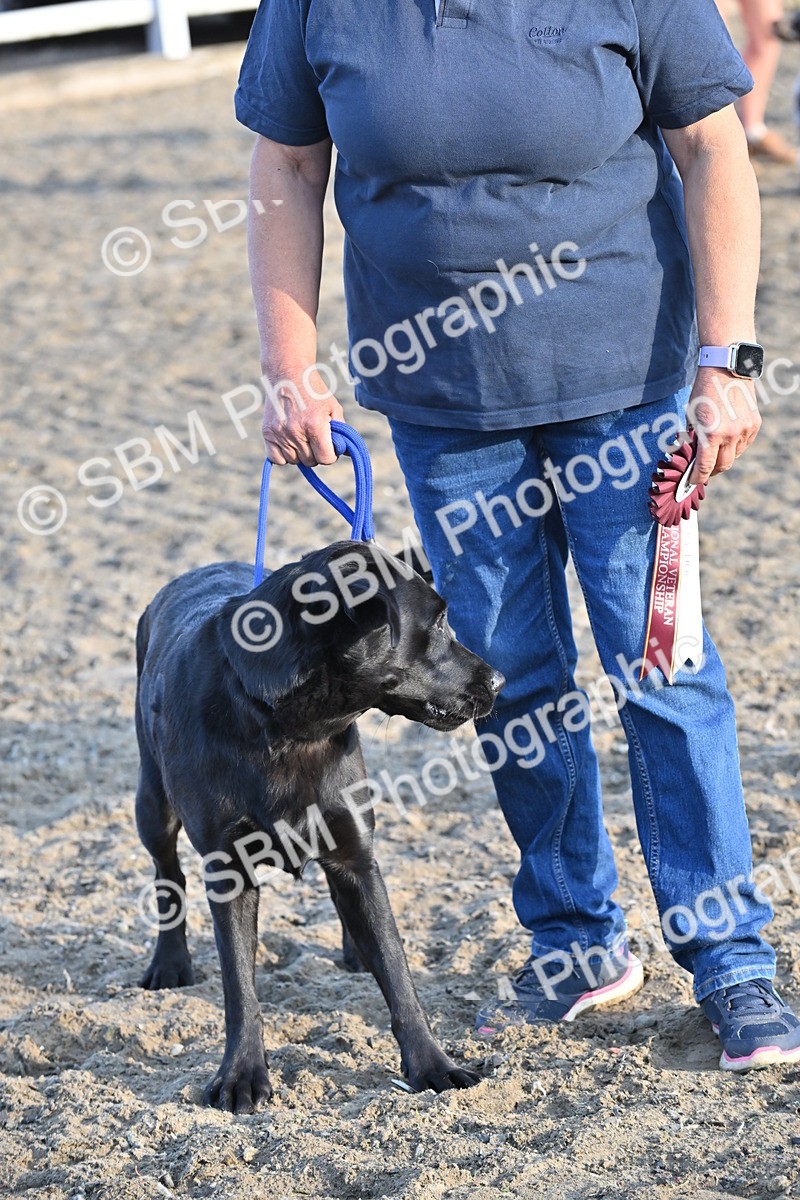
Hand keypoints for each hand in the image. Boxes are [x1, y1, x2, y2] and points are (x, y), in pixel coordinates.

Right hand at [261, 367, 344, 465]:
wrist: (287, 373)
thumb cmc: (314, 391)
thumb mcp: (333, 407)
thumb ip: (341, 432)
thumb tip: (347, 452)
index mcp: (315, 425)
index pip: (326, 459)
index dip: (330, 454)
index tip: (329, 446)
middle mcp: (296, 431)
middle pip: (310, 461)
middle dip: (315, 452)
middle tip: (314, 437)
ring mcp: (279, 433)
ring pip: (294, 461)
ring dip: (300, 453)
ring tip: (301, 435)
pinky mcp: (267, 433)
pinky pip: (277, 459)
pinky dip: (283, 455)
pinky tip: (289, 442)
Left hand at [687, 367, 760, 484]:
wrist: (726, 369)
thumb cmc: (703, 391)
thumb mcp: (691, 415)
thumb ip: (694, 437)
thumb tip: (692, 455)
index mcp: (711, 434)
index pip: (704, 467)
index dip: (697, 478)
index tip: (692, 481)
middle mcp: (731, 435)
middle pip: (722, 466)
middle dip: (711, 471)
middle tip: (704, 471)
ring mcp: (745, 430)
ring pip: (735, 456)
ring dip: (724, 458)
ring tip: (715, 452)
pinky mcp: (755, 424)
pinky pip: (744, 444)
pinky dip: (735, 447)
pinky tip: (727, 441)